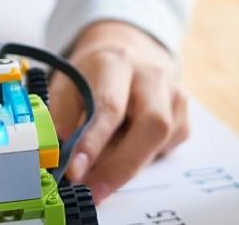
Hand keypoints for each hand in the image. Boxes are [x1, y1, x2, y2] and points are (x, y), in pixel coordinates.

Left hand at [49, 21, 188, 202]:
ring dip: (128, 166)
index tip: (74, 171)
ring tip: (99, 177)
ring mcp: (174, 95)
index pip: (109, 105)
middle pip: (151, 125)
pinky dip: (142, 160)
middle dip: (121, 166)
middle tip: (93, 191)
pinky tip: (123, 154)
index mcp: (116, 62)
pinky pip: (166, 148)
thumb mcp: (68, 81)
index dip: (92, 142)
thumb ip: (60, 115)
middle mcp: (152, 76)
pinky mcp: (183, 116)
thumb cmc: (93, 72)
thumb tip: (55, 153)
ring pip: (161, 141)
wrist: (128, 47)